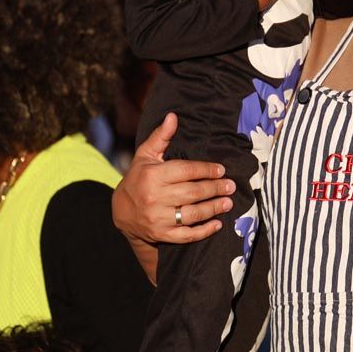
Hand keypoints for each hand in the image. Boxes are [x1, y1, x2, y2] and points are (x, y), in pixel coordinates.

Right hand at [112, 113, 235, 278]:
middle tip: (230, 186)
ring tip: (228, 202)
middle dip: (215, 188)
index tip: (221, 169)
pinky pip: (187, 235)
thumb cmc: (138, 178)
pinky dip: (204, 231)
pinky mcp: (162, 235)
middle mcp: (155, 197)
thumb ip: (160, 136)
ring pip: (192, 214)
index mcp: (153, 175)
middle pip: (193, 192)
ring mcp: (158, 218)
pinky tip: (218, 224)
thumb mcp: (145, 155)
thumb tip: (173, 116)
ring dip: (214, 208)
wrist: (122, 212)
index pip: (186, 171)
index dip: (206, 170)